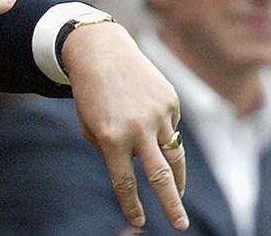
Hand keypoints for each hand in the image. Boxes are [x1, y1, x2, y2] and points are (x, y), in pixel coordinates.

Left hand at [61, 21, 188, 230]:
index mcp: (111, 137)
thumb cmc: (91, 95)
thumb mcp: (90, 126)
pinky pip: (171, 129)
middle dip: (171, 206)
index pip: (125, 182)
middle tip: (180, 226)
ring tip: (177, 198)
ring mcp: (157, 114)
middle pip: (160, 177)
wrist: (102, 52)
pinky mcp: (170, 101)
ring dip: (178, 181)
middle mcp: (137, 128)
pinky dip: (164, 137)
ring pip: (175, 157)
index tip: (140, 222)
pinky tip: (153, 130)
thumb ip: (111, 151)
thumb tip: (137, 173)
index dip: (132, 206)